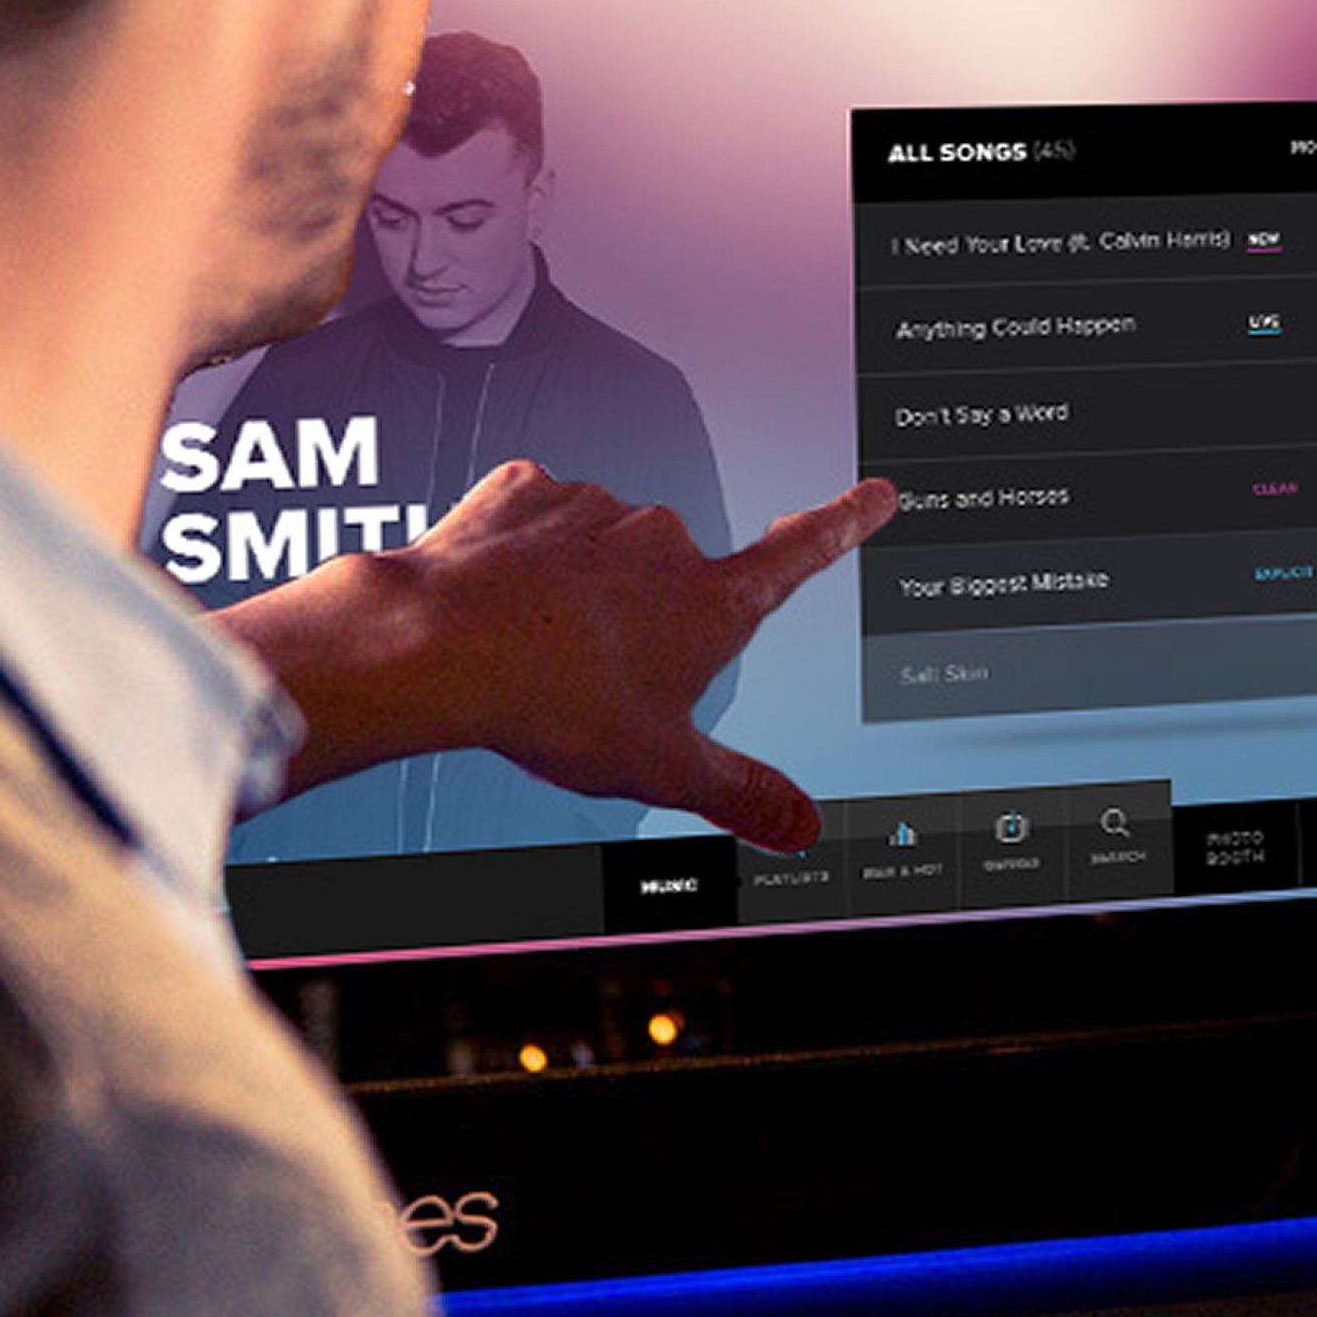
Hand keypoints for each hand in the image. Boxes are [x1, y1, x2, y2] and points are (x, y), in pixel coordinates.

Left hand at [222, 467, 896, 846]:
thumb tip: (806, 828)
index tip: (881, 493)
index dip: (846, 523)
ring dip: (574, 585)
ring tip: (530, 643)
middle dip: (639, 617)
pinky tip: (496, 594)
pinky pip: (535, 518)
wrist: (435, 646)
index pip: (802, 554)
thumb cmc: (554, 706)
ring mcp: (594, 506)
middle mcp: (665, 539)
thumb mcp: (661, 768)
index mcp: (712, 603)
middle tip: (590, 676)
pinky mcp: (524, 488)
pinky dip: (519, 554)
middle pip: (669, 577)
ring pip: (597, 548)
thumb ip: (743, 793)